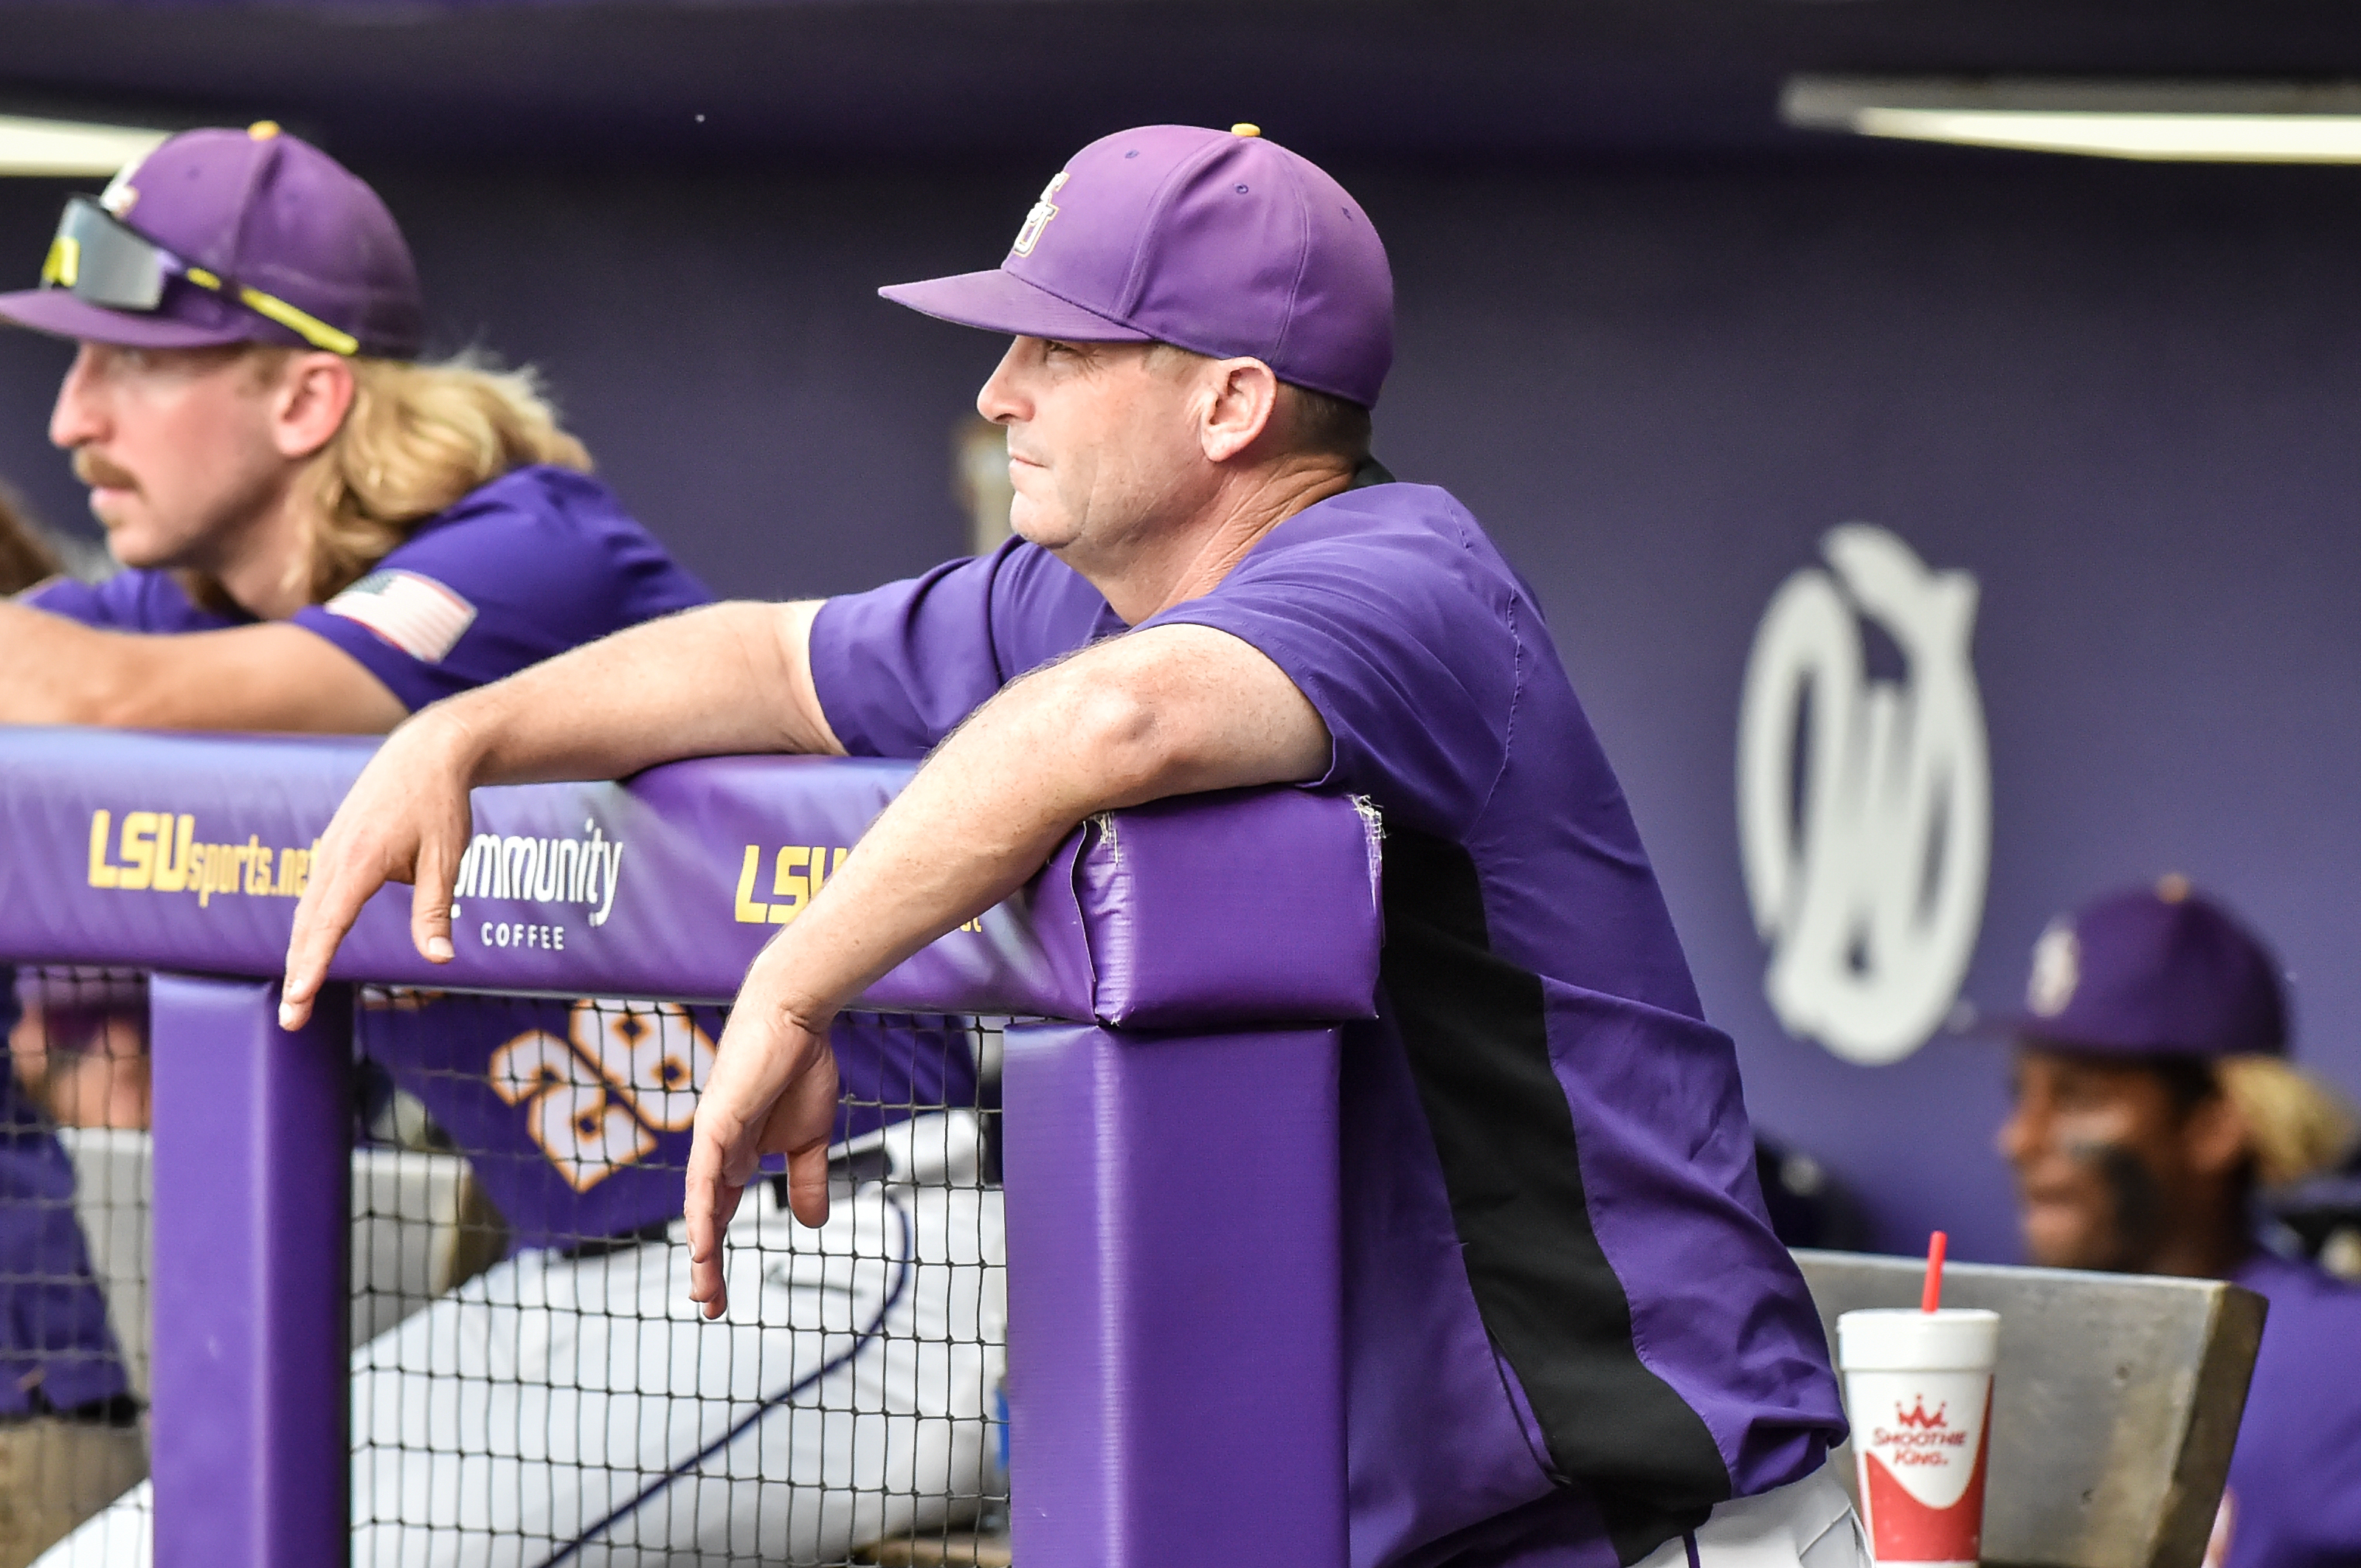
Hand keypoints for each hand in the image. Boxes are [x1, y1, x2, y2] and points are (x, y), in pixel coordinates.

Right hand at [281, 712, 478, 1028]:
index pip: (329, 924)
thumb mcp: (446, 859)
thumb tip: (439, 961)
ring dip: (299, 956)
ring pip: (307, 913)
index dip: (313, 964)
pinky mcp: (333, 849)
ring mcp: (329, 852)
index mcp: (360, 861)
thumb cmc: (440, 805)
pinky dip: (307, 930)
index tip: (298, 998)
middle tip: (290, 1022)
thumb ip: (435, 912)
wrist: (426, 752)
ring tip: (296, 1000)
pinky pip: (314, 896)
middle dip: (298, 974)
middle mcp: (334, 857)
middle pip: (308, 926)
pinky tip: (308, 955)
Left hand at [684, 954, 842, 1318]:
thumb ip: (807, 1181)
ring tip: (704, 1287)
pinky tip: (702, 1241)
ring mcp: (712, 1141)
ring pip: (700, 1204)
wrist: (795, 1020)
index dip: (718, 1254)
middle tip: (708, 1306)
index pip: (721, 1214)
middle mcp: (716, 1154)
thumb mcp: (810, 1140)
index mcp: (737, 1157)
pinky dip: (701, 1209)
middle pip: (705, 1218)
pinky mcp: (715, 1125)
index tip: (719, 1294)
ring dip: (702, 1247)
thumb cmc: (799, 1068)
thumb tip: (813, 1224)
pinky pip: (704, 1175)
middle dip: (706, 1264)